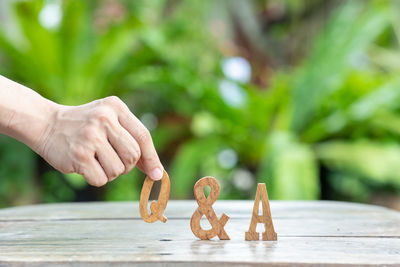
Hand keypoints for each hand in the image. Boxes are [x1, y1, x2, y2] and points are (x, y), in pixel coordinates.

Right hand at [35, 96, 163, 186]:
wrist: (46, 124)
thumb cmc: (84, 126)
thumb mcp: (109, 120)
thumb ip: (131, 139)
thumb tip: (156, 171)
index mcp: (115, 107)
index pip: (143, 136)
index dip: (152, 158)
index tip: (157, 174)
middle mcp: (104, 118)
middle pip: (133, 155)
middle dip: (127, 165)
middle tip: (112, 159)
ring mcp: (90, 136)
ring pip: (119, 170)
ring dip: (110, 172)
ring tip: (96, 159)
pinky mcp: (79, 154)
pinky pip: (101, 179)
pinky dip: (96, 178)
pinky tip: (85, 165)